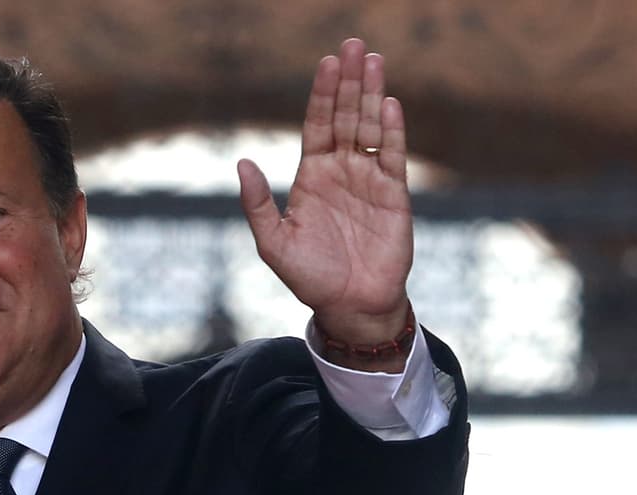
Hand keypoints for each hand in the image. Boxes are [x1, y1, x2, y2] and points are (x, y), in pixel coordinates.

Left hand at [238, 38, 412, 347]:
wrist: (351, 306)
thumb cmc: (310, 277)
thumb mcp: (273, 243)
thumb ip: (258, 203)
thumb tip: (241, 162)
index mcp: (312, 176)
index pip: (317, 125)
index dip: (321, 94)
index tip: (326, 63)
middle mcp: (341, 171)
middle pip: (345, 116)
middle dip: (348, 82)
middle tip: (353, 45)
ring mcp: (369, 180)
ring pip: (370, 127)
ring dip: (371, 94)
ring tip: (373, 60)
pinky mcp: (394, 195)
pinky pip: (393, 155)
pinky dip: (392, 130)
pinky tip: (390, 104)